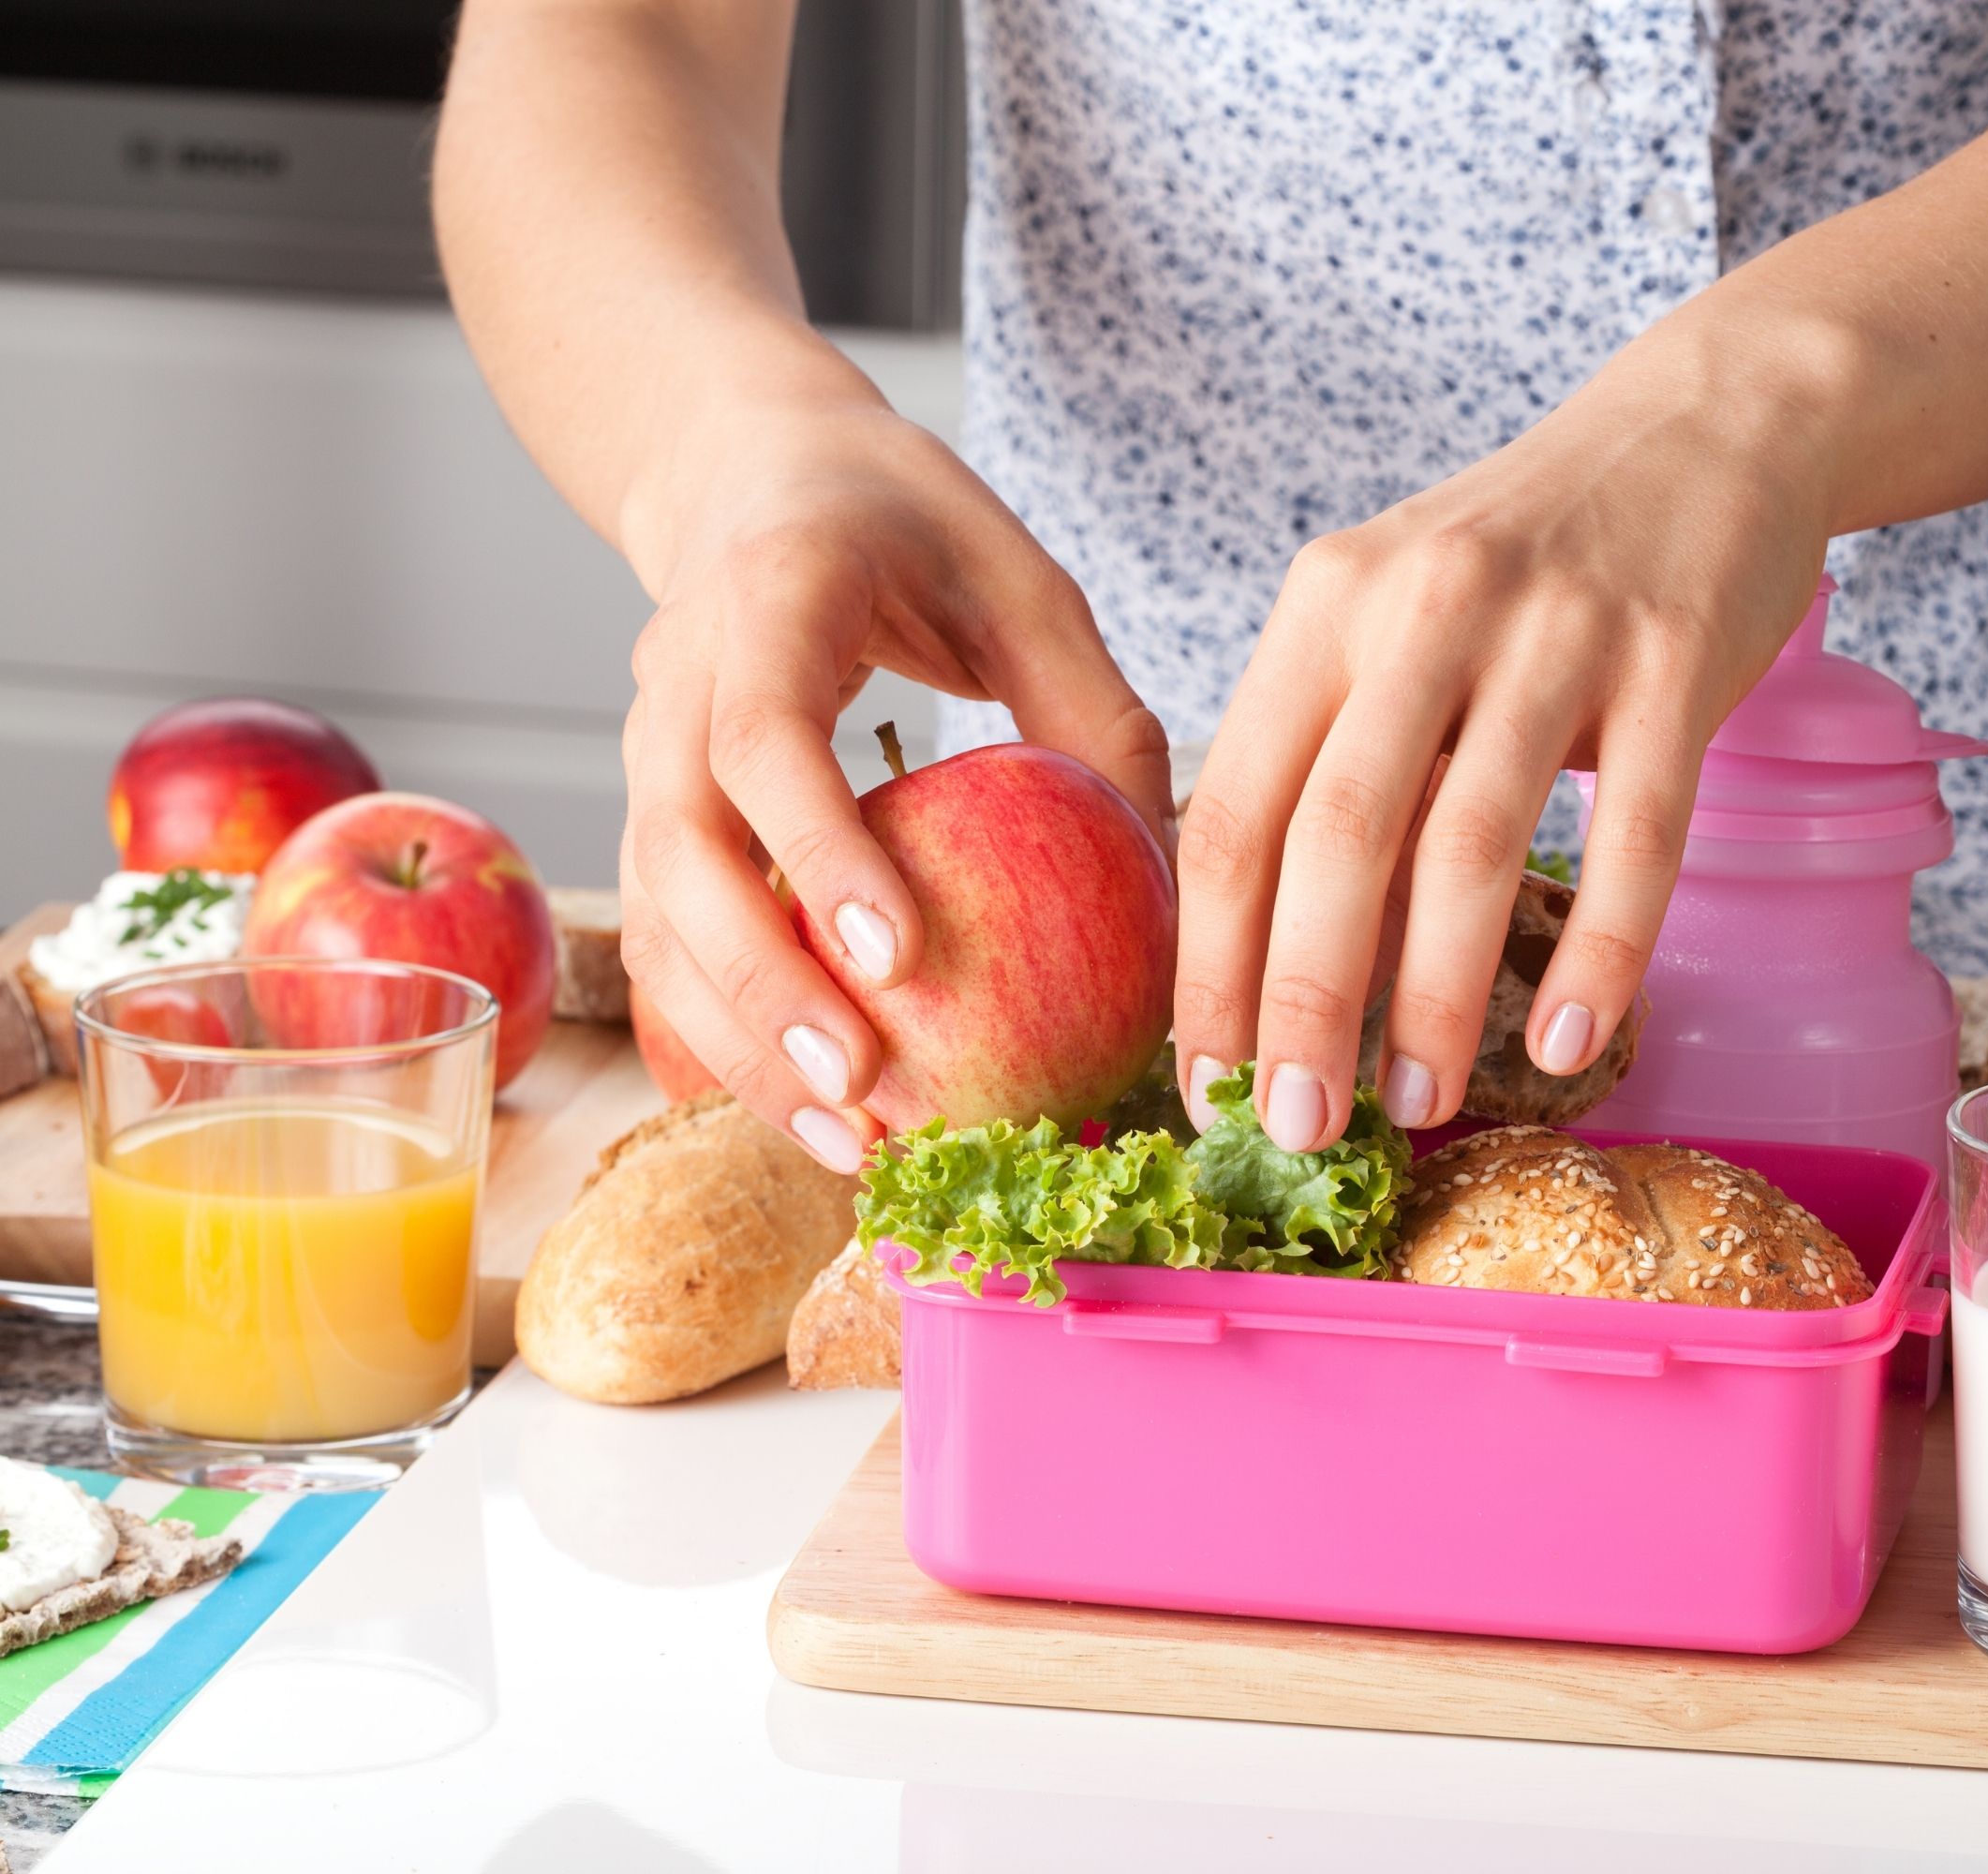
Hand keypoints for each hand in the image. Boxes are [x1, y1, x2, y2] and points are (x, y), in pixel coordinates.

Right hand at [618, 398, 1171, 1168]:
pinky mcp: (655, 818)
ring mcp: (645, 755)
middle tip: (864, 1093)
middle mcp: (676, 680)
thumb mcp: (1025, 583)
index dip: (819, 852)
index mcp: (769, 597)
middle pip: (686, 855)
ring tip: (847, 1142)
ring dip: (739, 1044)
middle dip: (765, 989)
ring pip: (659, 920)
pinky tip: (811, 1115)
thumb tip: (1173, 883)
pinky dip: (726, 1037)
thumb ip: (1095, 715)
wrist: (753, 475)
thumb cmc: (910, 526)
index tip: (895, 961)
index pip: (764, 738)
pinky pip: (668, 943)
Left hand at [1174, 310, 1845, 1148]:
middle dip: (1304, 1005)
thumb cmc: (1523, 563)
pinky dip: (1598, 955)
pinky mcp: (1674, 661)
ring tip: (1415, 1107)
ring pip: (1472, 845)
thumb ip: (1333, 760)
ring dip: (1434, 999)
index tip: (1205, 1082)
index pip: (1232, 810)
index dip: (1209, 961)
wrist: (1703, 428)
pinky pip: (1635, 836)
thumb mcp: (1392, 622)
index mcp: (1325, 608)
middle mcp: (1423, 609)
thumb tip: (1266, 967)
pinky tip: (1563, 1044)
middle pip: (1335, 838)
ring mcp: (1554, 632)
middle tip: (1296, 1133)